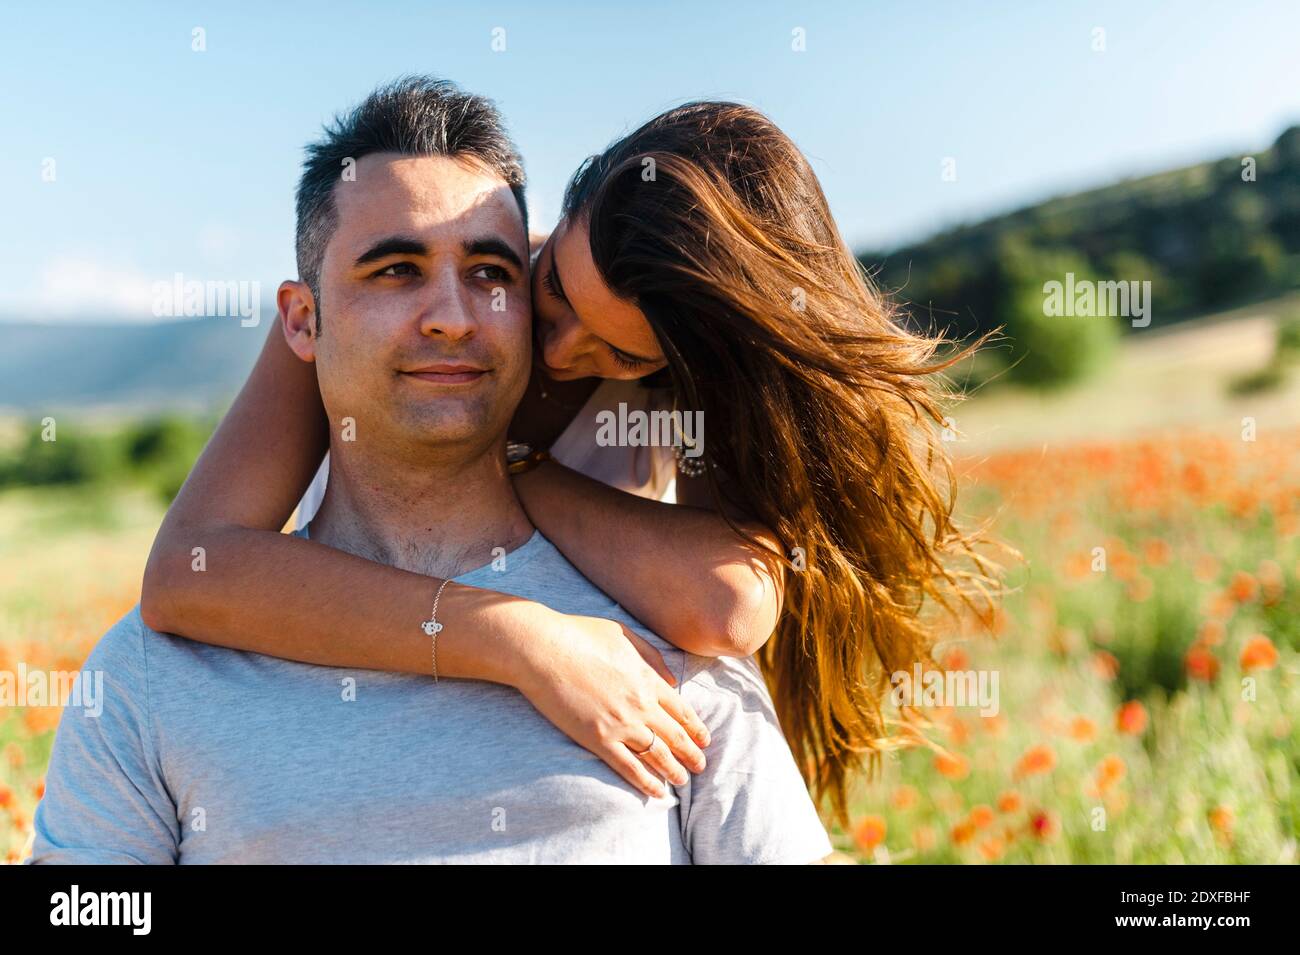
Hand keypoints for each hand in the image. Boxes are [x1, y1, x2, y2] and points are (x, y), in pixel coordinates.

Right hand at [512, 611, 710, 797]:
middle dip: (691, 753)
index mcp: (648, 678)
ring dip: (674, 770)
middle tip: (700, 766)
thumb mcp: (625, 635)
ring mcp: (620, 724)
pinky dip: (645, 782)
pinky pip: (628, 767)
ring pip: (657, 755)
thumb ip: (652, 656)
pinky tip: (656, 791)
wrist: (543, 649)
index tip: (704, 739)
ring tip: (683, 781)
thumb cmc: (580, 634)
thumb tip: (672, 679)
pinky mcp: (597, 739)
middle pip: (675, 735)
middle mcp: (640, 704)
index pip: (681, 710)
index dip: (695, 727)